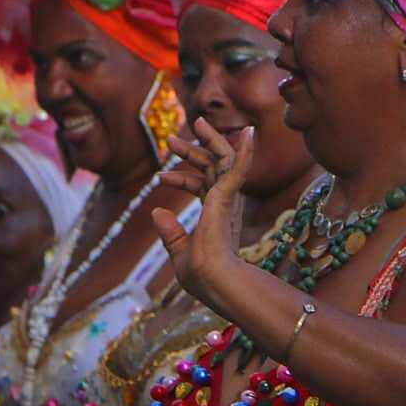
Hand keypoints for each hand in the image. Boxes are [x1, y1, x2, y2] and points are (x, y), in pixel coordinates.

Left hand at [153, 118, 253, 309]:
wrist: (215, 283)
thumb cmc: (202, 276)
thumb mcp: (179, 251)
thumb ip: (170, 233)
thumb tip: (155, 212)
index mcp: (216, 217)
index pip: (200, 188)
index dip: (181, 179)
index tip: (159, 176)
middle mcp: (225, 206)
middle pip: (211, 169)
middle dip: (193, 152)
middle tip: (172, 139)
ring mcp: (227, 200)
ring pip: (223, 161)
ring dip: (211, 141)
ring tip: (197, 122)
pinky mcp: (229, 198)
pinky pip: (240, 168)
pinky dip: (246, 150)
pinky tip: (250, 132)